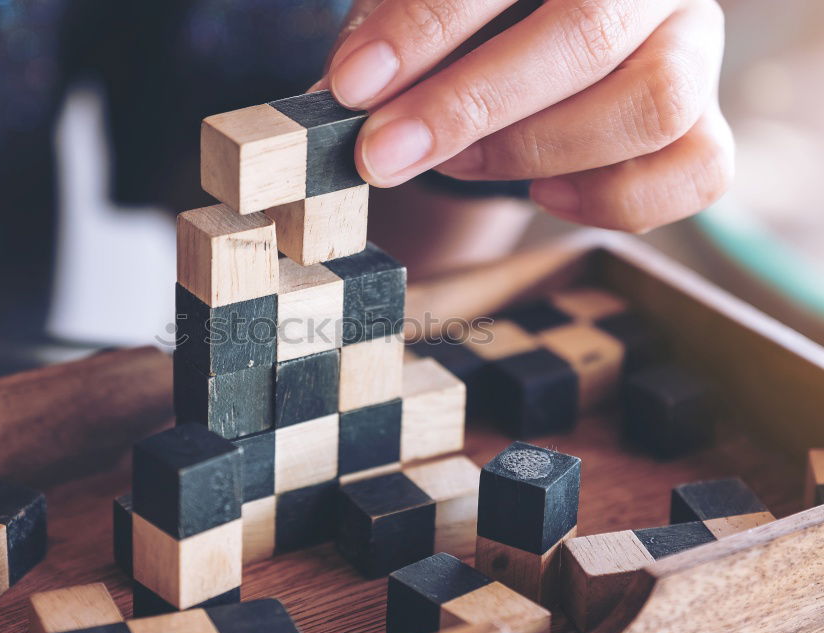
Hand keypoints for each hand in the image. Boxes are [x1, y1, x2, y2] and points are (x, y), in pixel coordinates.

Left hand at [320, 0, 734, 231]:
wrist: (547, 32)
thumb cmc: (483, 12)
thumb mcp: (436, 5)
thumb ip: (393, 28)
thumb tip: (340, 92)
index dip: (424, 27)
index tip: (351, 83)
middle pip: (589, 34)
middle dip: (469, 105)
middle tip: (382, 152)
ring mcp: (693, 48)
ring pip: (653, 106)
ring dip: (535, 150)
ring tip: (456, 161)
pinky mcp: (705, 121)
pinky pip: (695, 173)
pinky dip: (614, 200)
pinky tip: (543, 195)